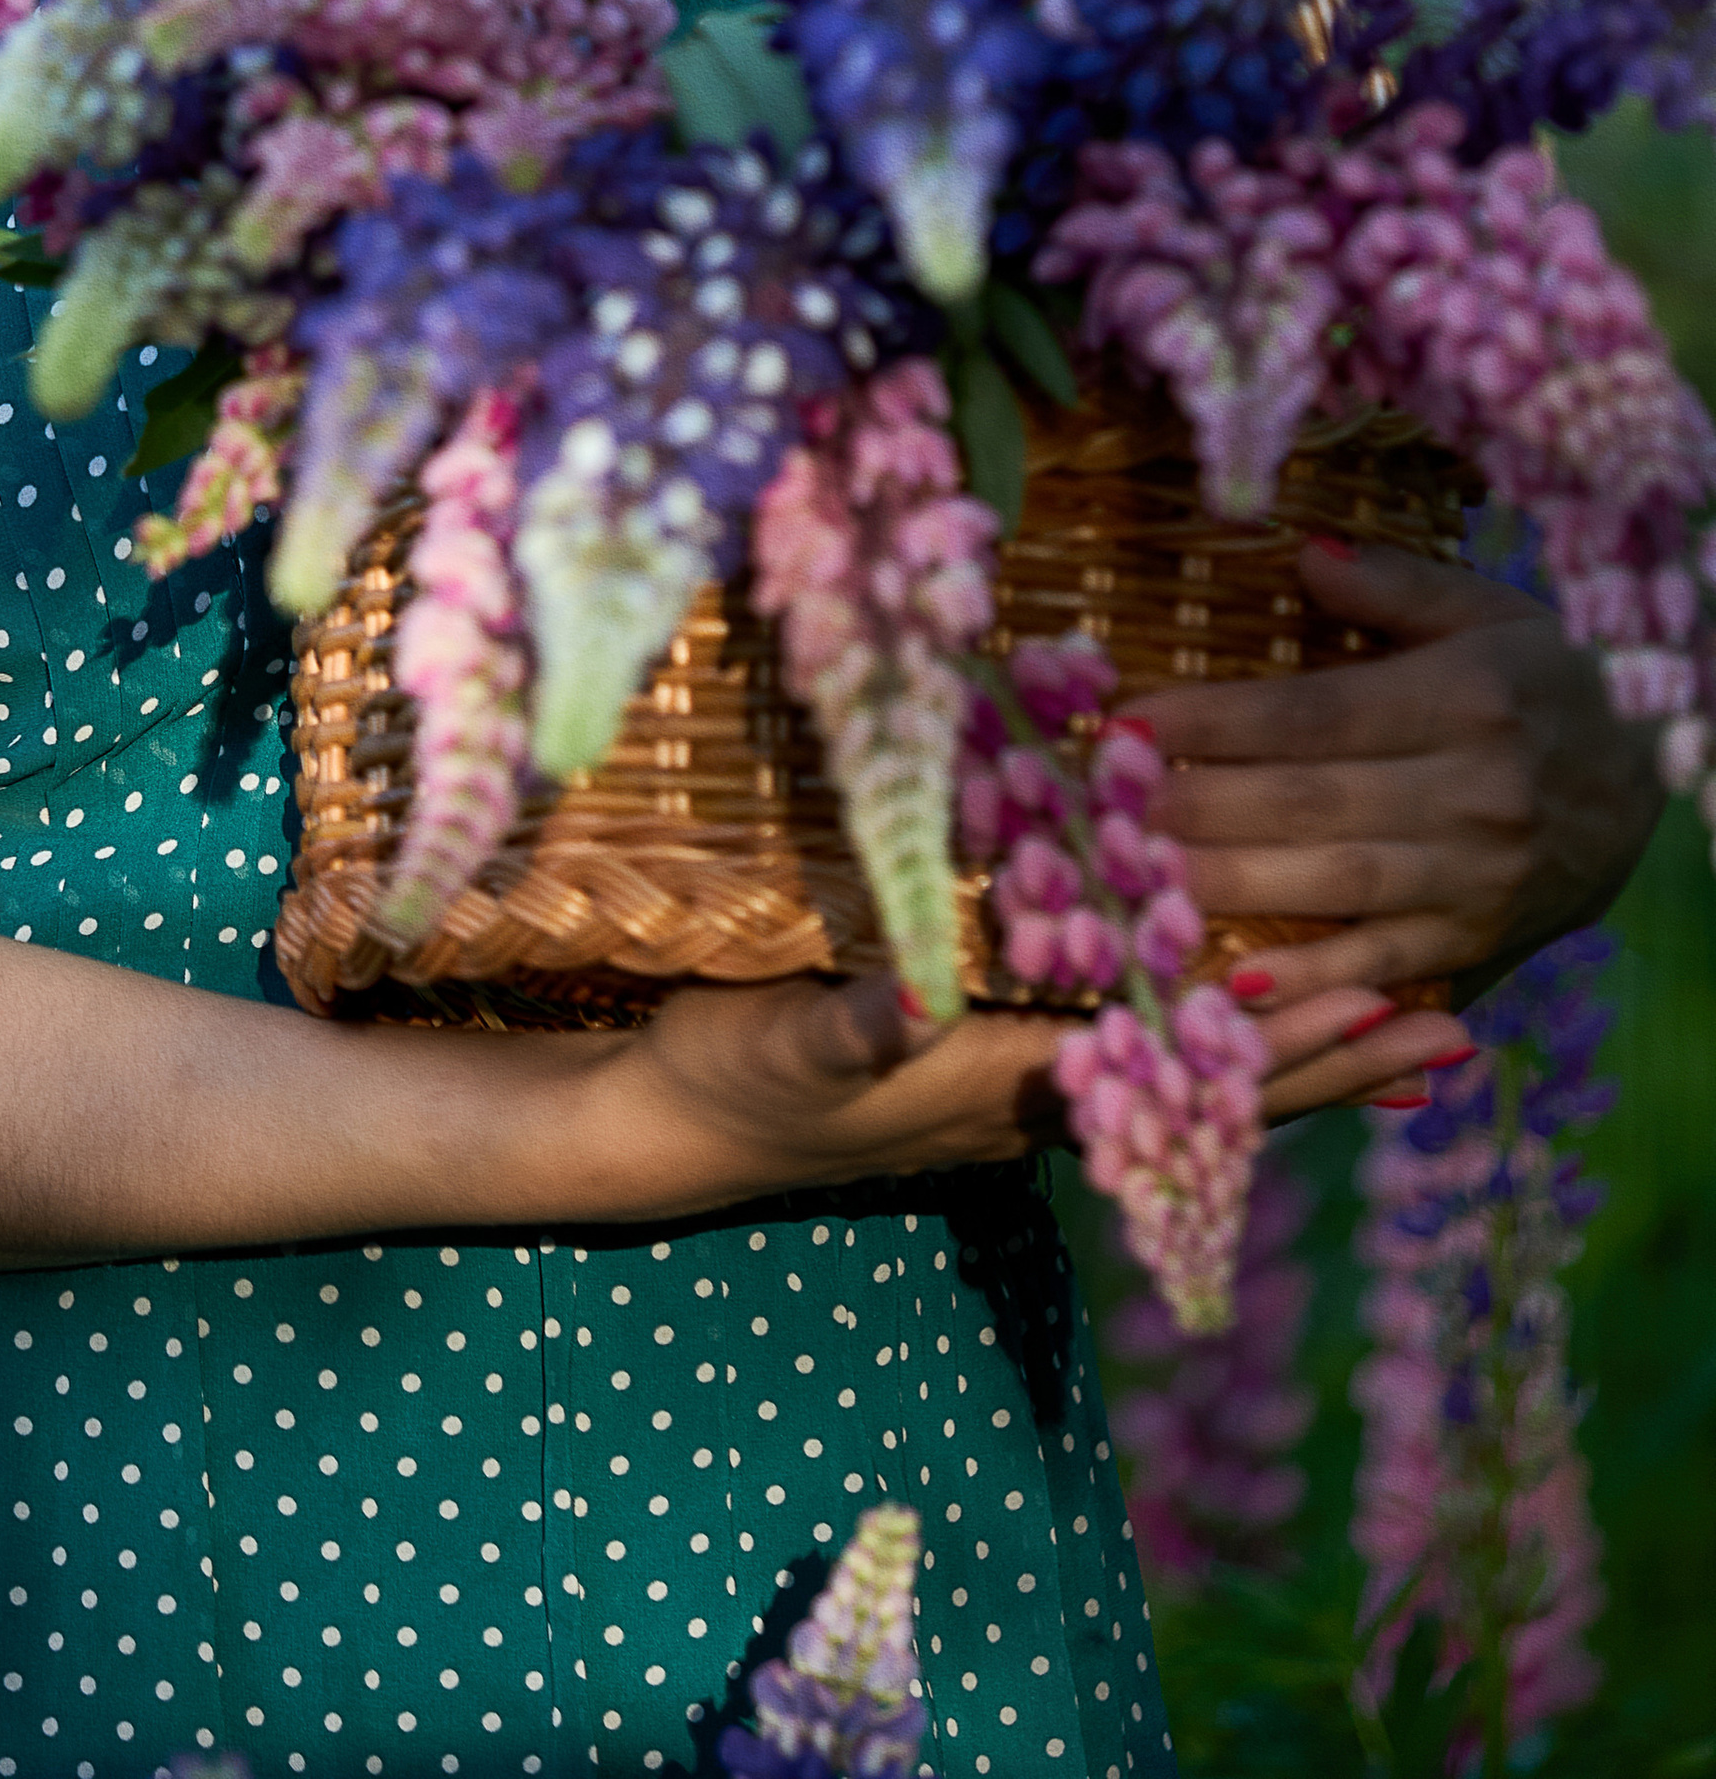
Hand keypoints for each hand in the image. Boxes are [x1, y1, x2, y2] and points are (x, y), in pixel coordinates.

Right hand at [580, 953, 1456, 1211]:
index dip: (1286, 1043)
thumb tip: (924, 1003)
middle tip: (1451, 1029)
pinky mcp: (999, 1069)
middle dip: (1335, 1056)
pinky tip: (1254, 1018)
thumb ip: (854, 1025)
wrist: (683, 1131)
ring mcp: (1027, 1091)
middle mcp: (1043, 1100)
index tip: (1385, 1010)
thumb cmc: (733, 1077)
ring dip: (1295, 1052)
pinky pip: (1138, 1061)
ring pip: (1192, 1078)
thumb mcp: (782, 1043)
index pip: (1180, 1069)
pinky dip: (1214, 1042)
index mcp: (1012, 1084)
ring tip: (1397, 1022)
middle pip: (1220, 1090)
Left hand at [1131, 536, 1666, 1030]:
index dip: (1214, 722)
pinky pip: (1385, 967)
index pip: (1314, 714)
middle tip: (1092, 808)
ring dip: (1225, 890)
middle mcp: (1474, 790)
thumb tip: (1301, 553)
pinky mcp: (1481, 939)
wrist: (1669, 772)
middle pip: (1308, 806)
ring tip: (1129, 883)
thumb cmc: (1553, 676)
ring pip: (1333, 890)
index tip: (1126, 721)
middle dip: (1192, 808)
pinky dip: (1310, 985)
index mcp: (1467, 697)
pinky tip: (1231, 986)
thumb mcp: (1491, 610)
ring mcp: (1479, 876)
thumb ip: (1394, 584)